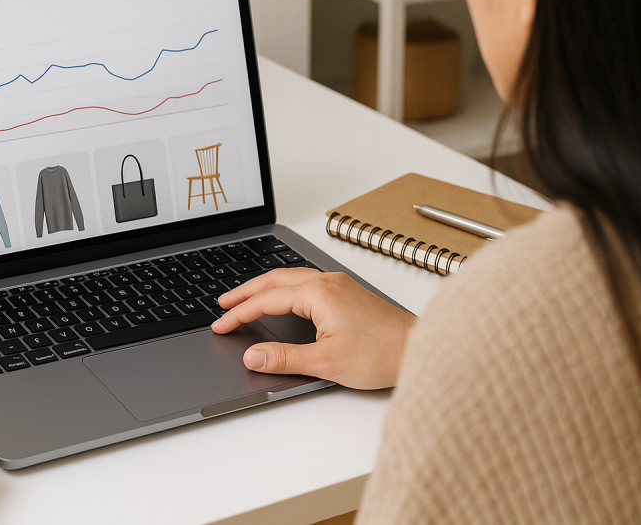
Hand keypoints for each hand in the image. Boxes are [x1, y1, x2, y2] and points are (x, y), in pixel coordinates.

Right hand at [211, 268, 415, 388]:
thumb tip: (252, 356)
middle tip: (223, 305)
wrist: (419, 349)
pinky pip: (305, 281)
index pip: (267, 300)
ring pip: (290, 278)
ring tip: (245, 299)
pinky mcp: (347, 292)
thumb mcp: (325, 362)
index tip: (221, 324)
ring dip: (264, 287)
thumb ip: (283, 358)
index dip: (240, 313)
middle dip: (245, 292)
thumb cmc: (382, 354)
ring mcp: (339, 284)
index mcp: (318, 294)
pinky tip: (282, 298)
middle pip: (274, 279)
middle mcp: (328, 282)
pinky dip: (283, 288)